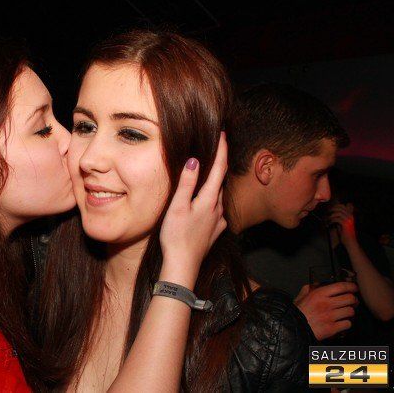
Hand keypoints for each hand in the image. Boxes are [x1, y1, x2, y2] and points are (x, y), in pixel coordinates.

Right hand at [160, 132, 227, 269]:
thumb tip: (195, 160)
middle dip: (219, 165)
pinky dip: (213, 200)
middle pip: (221, 181)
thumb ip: (187, 183)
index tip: (223, 134)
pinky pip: (217, 210)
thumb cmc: (176, 236)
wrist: (183, 265)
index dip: (222, 150)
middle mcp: (218, 209)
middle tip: (215, 149)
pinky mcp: (215, 231)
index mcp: (209, 200)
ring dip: (215, 183)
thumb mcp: (177, 207)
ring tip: (209, 173)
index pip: (219, 169)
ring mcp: (218, 221)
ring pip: (219, 196)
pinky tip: (206, 202)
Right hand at [294, 282, 358, 339]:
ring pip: (350, 311)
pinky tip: (341, 322)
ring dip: (349, 312)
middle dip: (353, 300)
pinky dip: (346, 323)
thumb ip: (309, 288)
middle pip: (350, 298)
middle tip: (352, 301)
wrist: (294, 328)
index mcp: (319, 294)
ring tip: (345, 312)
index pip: (341, 286)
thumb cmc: (297, 313)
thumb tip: (317, 283)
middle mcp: (326, 304)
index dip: (351, 286)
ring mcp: (330, 316)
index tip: (354, 288)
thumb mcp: (301, 296)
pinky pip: (347, 324)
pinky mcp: (332, 328)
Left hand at [328, 203, 356, 244]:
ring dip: (330, 216)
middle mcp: (350, 216)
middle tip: (327, 213)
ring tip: (327, 220)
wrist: (350, 242)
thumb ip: (339, 218)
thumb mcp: (342, 224)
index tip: (329, 210)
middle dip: (331, 209)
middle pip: (340, 207)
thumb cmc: (345, 234)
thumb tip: (331, 213)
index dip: (335, 206)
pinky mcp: (346, 224)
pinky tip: (328, 224)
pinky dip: (331, 221)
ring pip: (338, 213)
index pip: (343, 205)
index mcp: (350, 215)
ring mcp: (349, 220)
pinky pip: (336, 219)